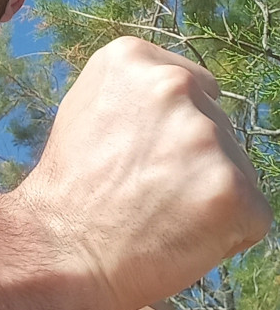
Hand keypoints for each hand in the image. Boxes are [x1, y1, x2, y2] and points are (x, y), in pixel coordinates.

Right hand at [16, 37, 272, 309]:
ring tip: (156, 214)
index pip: (192, 87)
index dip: (168, 130)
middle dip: (190, 159)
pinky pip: (250, 212)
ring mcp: (206, 137)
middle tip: (141, 190)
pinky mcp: (234, 190)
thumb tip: (192, 90)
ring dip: (208, 192)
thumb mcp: (84, 107)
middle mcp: (173, 85)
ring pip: (232, 167)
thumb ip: (137, 91)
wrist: (58, 252)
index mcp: (132, 58)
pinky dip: (225, 230)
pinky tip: (178, 236)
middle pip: (214, 125)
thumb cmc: (70, 187)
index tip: (135, 156)